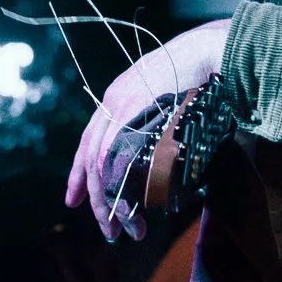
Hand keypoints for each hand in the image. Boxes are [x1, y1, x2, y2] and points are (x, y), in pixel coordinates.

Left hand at [66, 17, 230, 242]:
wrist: (207, 49)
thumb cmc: (195, 74)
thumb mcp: (164, 98)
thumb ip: (151, 123)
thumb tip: (152, 162)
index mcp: (116, 99)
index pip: (88, 143)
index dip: (78, 176)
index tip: (73, 202)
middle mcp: (113, 102)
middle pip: (92, 160)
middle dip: (97, 202)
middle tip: (110, 232)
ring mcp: (123, 105)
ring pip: (102, 163)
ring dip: (113, 201)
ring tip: (129, 228)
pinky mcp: (137, 111)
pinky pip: (119, 155)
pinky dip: (122, 183)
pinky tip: (134, 205)